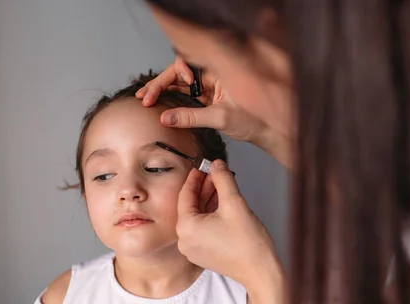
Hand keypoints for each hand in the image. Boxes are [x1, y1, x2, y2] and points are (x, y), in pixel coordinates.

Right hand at [136, 57, 292, 168]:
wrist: (266, 132)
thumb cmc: (253, 120)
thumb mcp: (221, 118)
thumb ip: (192, 117)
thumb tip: (166, 117)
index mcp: (218, 72)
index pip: (189, 64)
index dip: (177, 73)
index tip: (178, 86)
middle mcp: (211, 76)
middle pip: (179, 73)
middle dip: (161, 83)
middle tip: (146, 97)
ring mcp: (208, 88)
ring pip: (179, 85)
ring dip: (162, 90)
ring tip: (144, 98)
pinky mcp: (206, 99)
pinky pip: (185, 96)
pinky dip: (170, 99)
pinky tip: (157, 103)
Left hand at [177, 160, 281, 288]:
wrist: (260, 271)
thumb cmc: (248, 243)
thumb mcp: (234, 203)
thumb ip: (223, 179)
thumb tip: (216, 164)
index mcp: (186, 227)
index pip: (185, 194)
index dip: (196, 177)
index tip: (204, 166)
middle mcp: (184, 240)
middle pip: (190, 206)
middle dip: (204, 189)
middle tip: (216, 174)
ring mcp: (192, 249)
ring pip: (196, 217)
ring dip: (208, 201)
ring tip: (222, 187)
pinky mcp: (201, 254)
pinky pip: (201, 229)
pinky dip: (209, 216)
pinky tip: (222, 205)